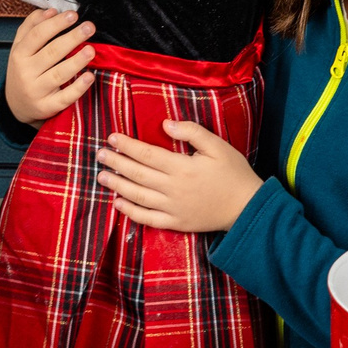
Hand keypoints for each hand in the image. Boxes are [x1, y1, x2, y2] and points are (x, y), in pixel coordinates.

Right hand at [5, 8, 95, 125]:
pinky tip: (89, 76)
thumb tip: (50, 10)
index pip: (37, 35)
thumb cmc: (23, 70)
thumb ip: (32, 26)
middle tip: (89, 27)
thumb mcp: (20, 47)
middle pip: (51, 52)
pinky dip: (78, 88)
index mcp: (19, 54)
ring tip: (91, 49)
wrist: (15, 105)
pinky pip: (64, 97)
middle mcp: (26, 72)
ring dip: (76, 61)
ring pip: (59, 74)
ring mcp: (36, 91)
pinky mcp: (47, 107)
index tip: (73, 15)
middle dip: (72, 38)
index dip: (56, 24)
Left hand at [97, 119, 263, 233]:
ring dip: (117, 185)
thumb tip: (166, 123)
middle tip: (100, 154)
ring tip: (101, 176)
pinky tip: (117, 203)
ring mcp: (173, 208)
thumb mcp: (218, 146)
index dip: (127, 145)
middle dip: (116, 162)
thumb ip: (192, 132)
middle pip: (137, 174)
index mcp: (182, 167)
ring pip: (138, 196)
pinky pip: (147, 219)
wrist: (248, 207)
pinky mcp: (176, 224)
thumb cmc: (234, 173)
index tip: (112, 137)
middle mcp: (173, 188)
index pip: (147, 154)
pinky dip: (130, 212)